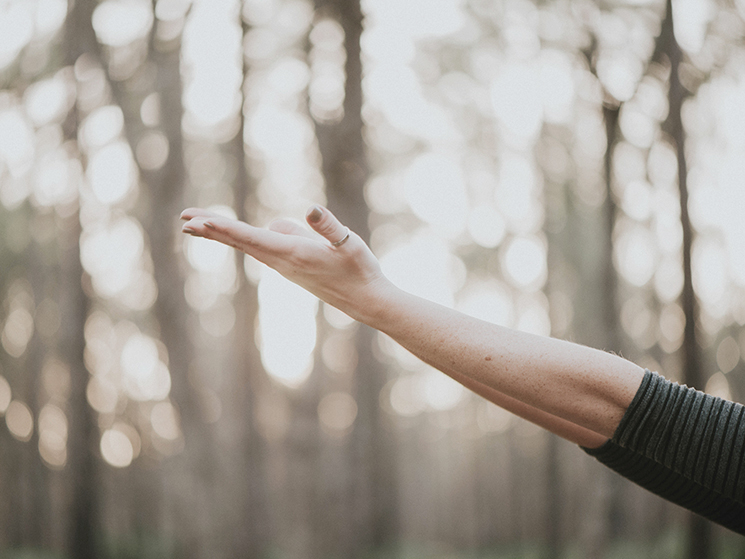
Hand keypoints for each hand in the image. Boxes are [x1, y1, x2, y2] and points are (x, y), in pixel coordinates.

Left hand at [180, 205, 393, 322]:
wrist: (366, 300)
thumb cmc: (360, 270)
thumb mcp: (349, 244)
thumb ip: (329, 227)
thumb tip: (309, 210)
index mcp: (293, 253)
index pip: (252, 238)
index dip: (224, 228)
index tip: (199, 222)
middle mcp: (283, 261)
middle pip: (240, 242)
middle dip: (212, 230)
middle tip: (184, 220)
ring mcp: (284, 266)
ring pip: (248, 245)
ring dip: (222, 233)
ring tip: (198, 223)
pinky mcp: (290, 266)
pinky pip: (260, 248)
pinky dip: (241, 238)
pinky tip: (239, 233)